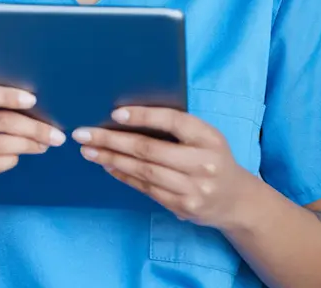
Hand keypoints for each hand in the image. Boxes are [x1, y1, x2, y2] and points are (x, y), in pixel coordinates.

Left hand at [73, 106, 256, 228]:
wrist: (237, 199)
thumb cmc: (212, 157)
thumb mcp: (205, 137)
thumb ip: (176, 127)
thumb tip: (125, 116)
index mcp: (209, 137)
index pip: (173, 121)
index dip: (143, 116)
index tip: (114, 113)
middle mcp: (203, 163)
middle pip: (150, 150)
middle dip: (112, 141)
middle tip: (84, 134)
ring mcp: (194, 188)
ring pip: (144, 172)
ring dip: (112, 160)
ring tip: (88, 151)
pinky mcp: (183, 206)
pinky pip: (146, 189)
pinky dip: (124, 176)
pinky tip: (107, 166)